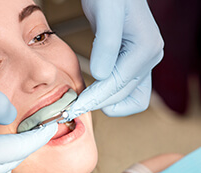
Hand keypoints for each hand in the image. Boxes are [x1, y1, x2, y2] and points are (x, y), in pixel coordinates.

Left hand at [68, 0, 163, 117]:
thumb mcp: (106, 13)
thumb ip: (106, 43)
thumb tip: (101, 75)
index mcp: (146, 48)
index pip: (118, 84)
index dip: (95, 98)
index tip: (75, 106)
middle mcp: (149, 57)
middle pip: (125, 95)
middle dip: (99, 103)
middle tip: (75, 108)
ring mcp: (143, 61)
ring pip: (130, 97)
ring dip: (109, 103)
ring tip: (85, 103)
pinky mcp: (133, 62)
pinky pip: (126, 88)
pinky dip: (110, 95)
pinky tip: (94, 92)